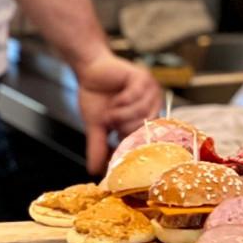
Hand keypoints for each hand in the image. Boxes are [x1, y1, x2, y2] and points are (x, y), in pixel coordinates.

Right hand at [75, 53, 162, 174]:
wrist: (90, 71)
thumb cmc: (97, 96)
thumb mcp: (97, 126)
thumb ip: (98, 146)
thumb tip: (92, 170)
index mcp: (145, 117)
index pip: (146, 138)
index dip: (131, 144)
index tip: (116, 146)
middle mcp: (152, 104)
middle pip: (145, 127)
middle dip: (122, 126)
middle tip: (110, 121)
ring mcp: (150, 90)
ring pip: (142, 112)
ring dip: (120, 114)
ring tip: (111, 109)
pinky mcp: (144, 78)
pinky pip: (137, 96)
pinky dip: (122, 100)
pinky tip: (116, 98)